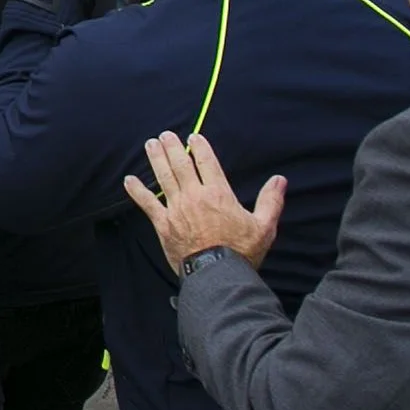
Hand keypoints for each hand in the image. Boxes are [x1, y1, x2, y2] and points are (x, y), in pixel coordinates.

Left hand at [122, 131, 285, 272]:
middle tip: (165, 134)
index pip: (207, 162)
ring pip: (164, 177)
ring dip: (156, 159)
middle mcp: (195, 196)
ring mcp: (177, 209)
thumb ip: (271, 201)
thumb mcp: (264, 226)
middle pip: (181, 165)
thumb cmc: (242, 251)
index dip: (199, 147)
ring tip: (150, 144)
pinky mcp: (163, 224)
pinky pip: (147, 203)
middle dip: (173, 147)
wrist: (218, 275)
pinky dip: (137, 191)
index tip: (193, 137)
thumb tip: (280, 179)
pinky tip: (129, 180)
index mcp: (219, 194)